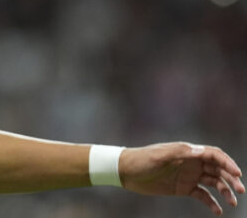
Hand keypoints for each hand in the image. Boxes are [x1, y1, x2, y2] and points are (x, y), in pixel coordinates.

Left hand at [120, 142, 244, 215]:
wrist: (126, 171)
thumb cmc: (142, 159)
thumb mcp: (160, 155)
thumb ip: (181, 153)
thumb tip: (201, 151)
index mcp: (188, 152)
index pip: (214, 155)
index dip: (228, 163)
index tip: (237, 174)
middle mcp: (192, 162)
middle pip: (218, 169)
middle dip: (231, 179)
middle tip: (240, 190)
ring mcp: (189, 176)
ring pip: (214, 183)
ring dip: (225, 191)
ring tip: (232, 202)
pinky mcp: (184, 188)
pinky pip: (203, 195)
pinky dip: (212, 203)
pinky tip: (218, 211)